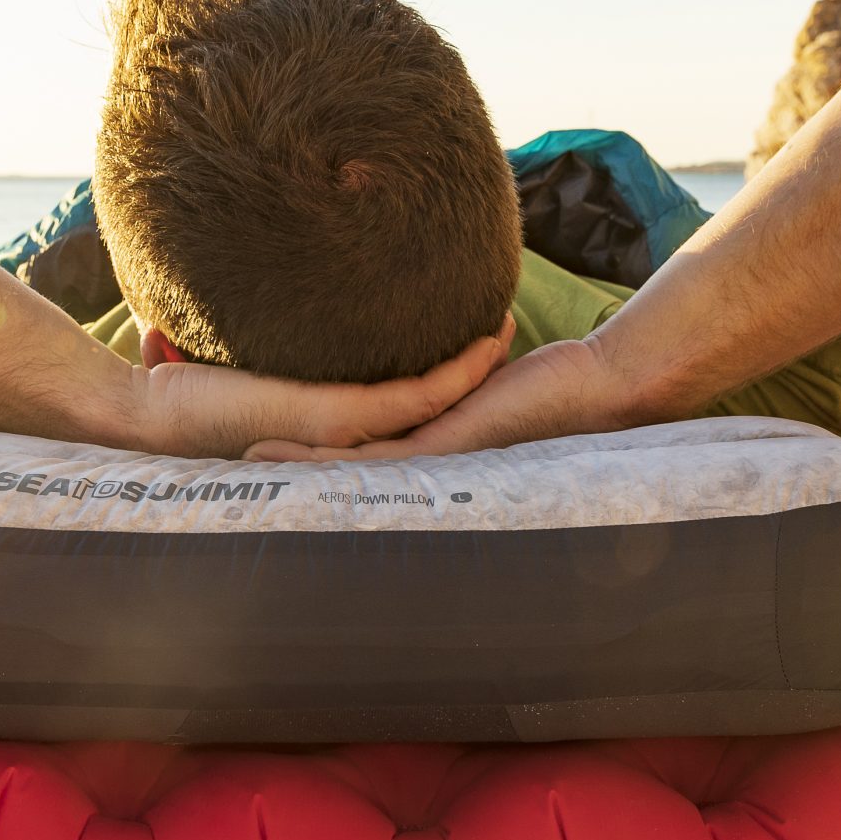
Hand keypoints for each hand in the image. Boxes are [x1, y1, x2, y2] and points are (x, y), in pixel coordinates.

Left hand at [126, 319, 513, 458]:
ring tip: (507, 336)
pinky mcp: (340, 415)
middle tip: (504, 340)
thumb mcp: (219, 363)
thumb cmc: (175, 396)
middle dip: (471, 379)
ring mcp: (346, 430)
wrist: (147, 418)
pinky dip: (457, 370)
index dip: (433, 379)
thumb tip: (184, 320)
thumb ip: (224, 342)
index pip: (394, 406)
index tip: (460, 344)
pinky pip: (419, 394)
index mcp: (323, 427)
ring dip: (476, 370)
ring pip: (436, 403)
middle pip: (427, 410)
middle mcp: (343, 437)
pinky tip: (487, 346)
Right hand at [245, 336, 630, 460]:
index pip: (368, 466)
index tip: (270, 459)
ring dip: (292, 474)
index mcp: (440, 457)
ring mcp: (435, 466)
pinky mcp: (443, 449)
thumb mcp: (494, 383)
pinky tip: (273, 455)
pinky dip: (318, 460)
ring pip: (346, 477)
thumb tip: (449, 357)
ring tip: (238, 464)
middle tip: (236, 473)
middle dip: (294, 479)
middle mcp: (432, 471)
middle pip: (347, 482)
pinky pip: (368, 459)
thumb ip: (462, 380)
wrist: (604, 390)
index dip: (320, 468)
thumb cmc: (559, 385)